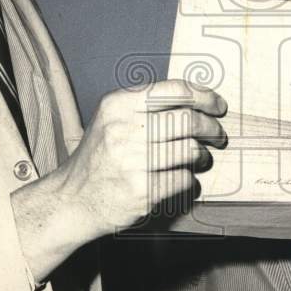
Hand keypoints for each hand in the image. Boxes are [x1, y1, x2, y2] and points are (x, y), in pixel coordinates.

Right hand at [60, 79, 226, 236]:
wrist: (73, 199)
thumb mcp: (111, 119)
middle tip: (217, 135)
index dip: (204, 96)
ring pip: (191, 150)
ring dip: (202, 155)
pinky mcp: (142, 190)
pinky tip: (183, 177)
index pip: (174, 90)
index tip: (217, 105)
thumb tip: (197, 98)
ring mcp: (132, 161)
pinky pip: (184, 178)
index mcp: (117, 105)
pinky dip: (190, 178)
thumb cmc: (100, 157)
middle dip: (211, 127)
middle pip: (188, 120)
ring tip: (200, 158)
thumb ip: (145, 105)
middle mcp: (123, 129)